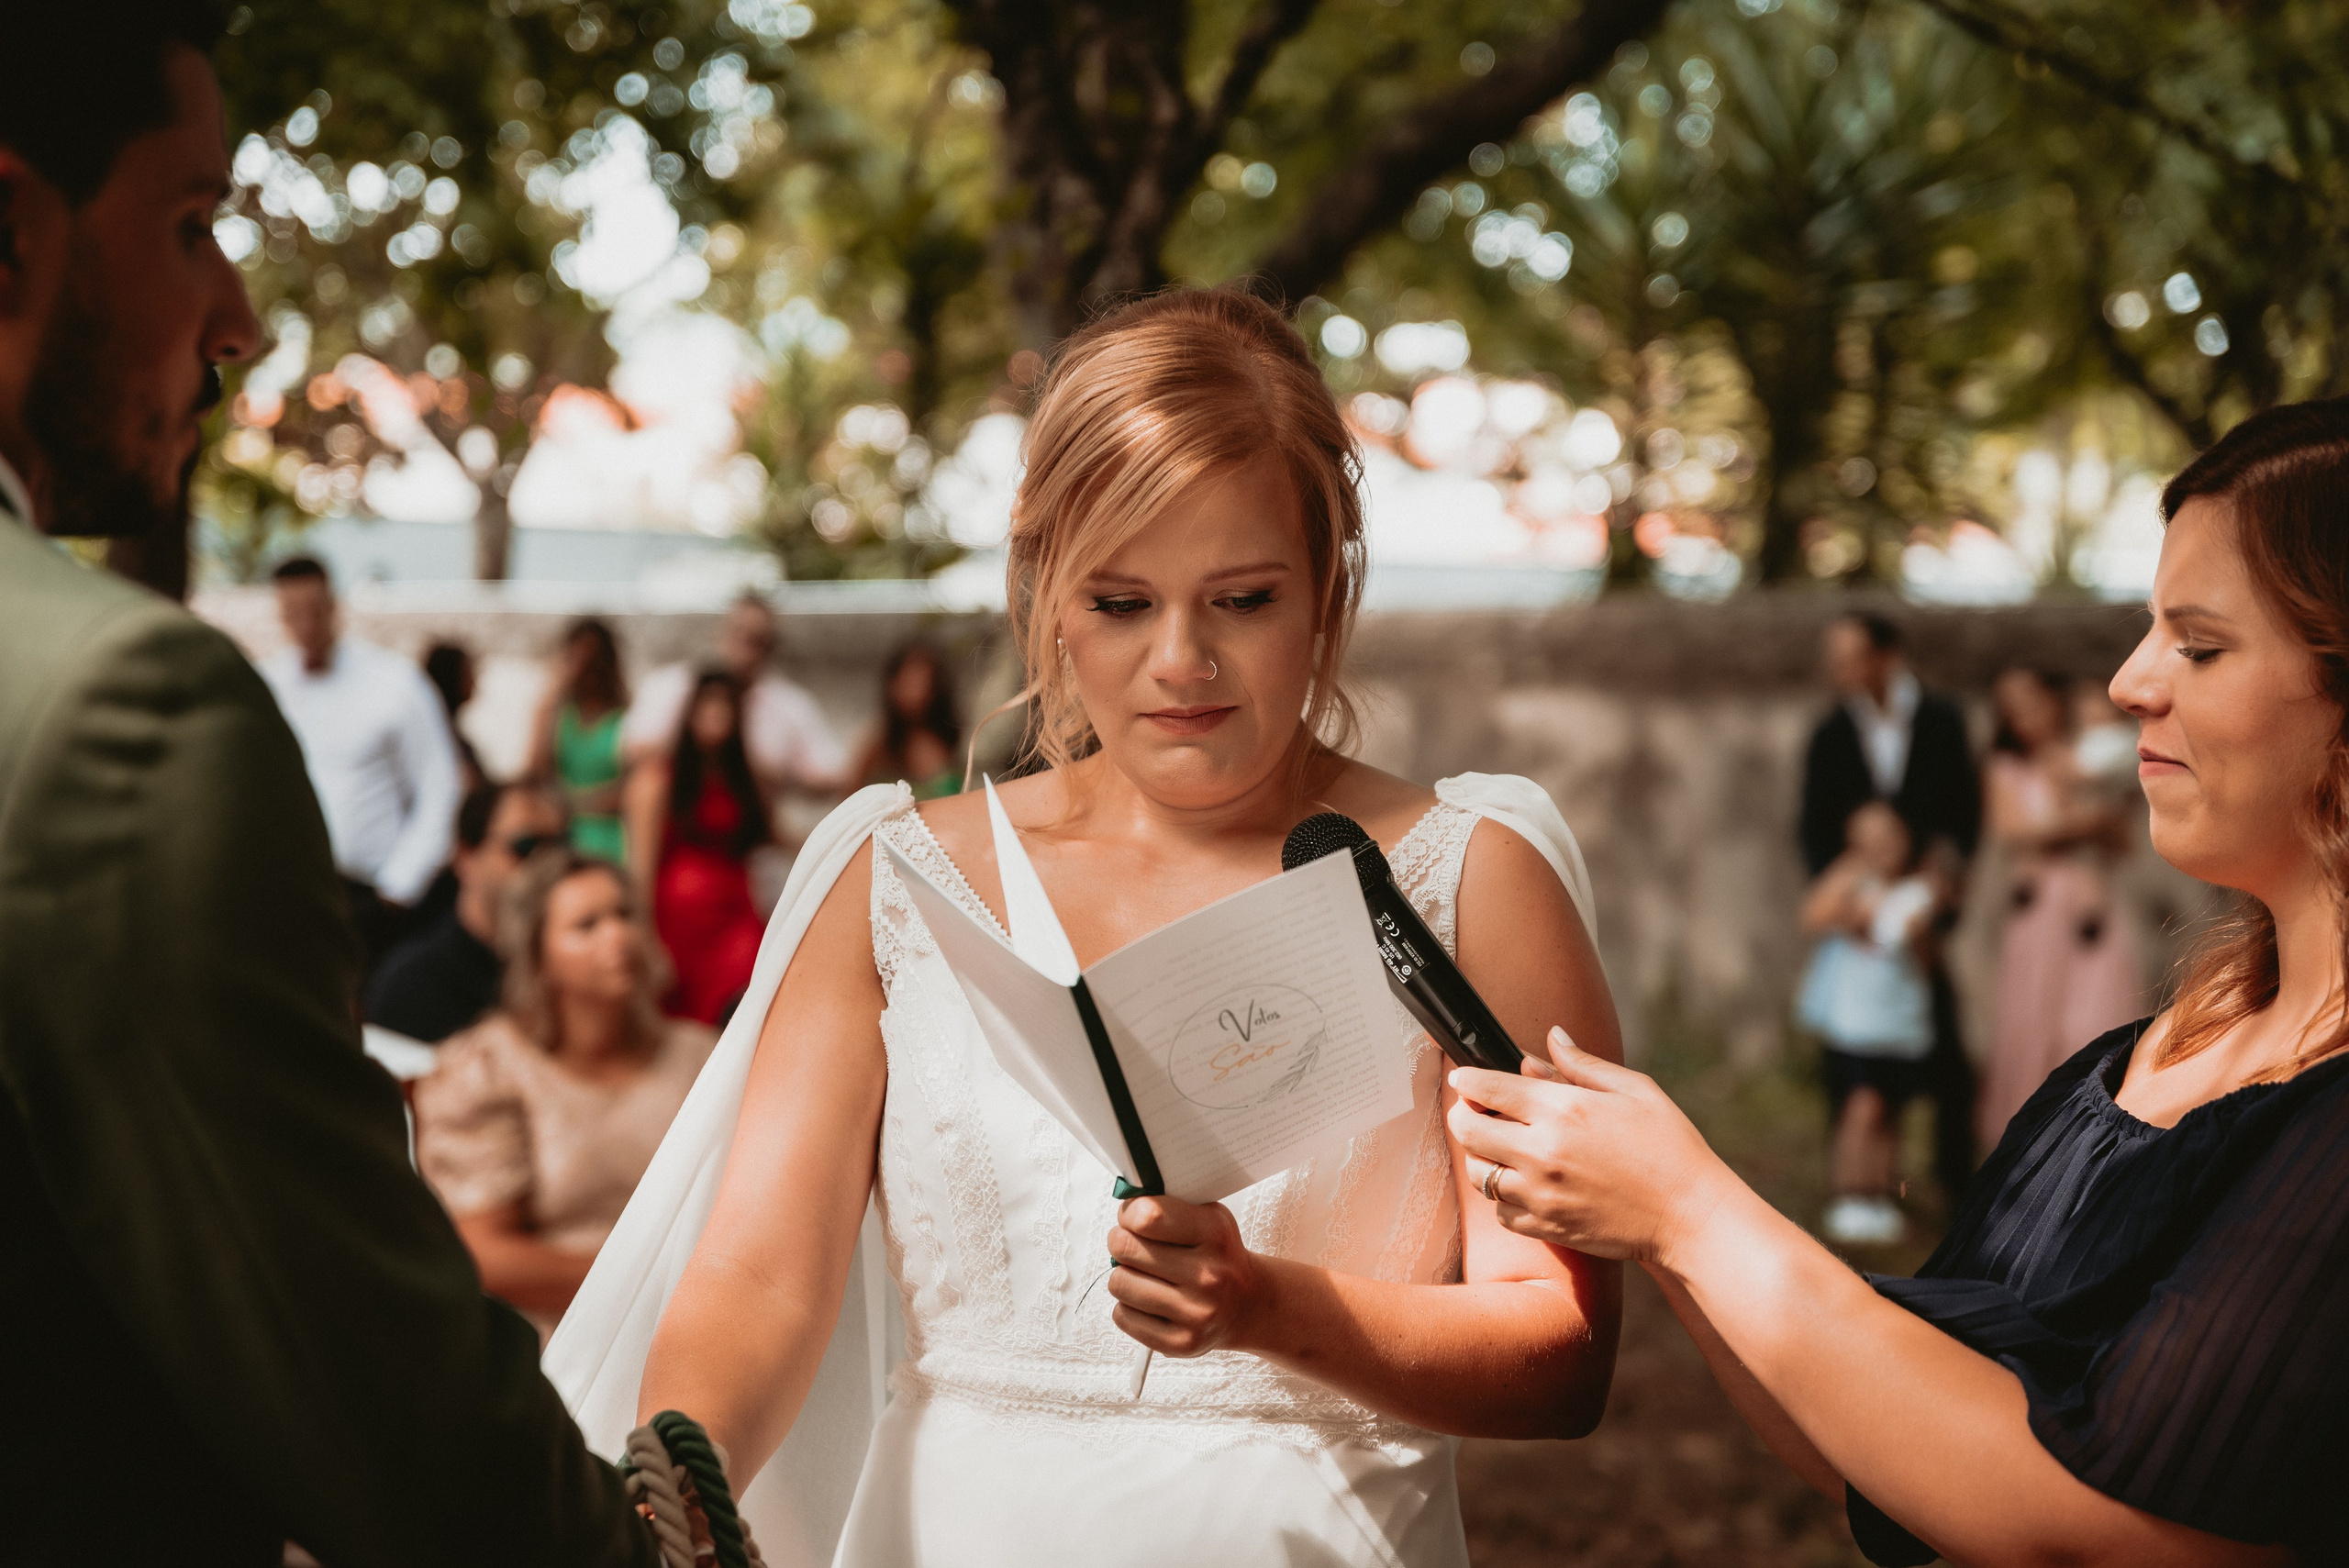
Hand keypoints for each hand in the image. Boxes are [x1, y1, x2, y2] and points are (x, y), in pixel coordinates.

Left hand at [1105, 1196, 1267, 1358]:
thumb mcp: (1206, 1216)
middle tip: (1134, 1247)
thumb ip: (1167, 1204)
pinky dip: (1129, 1306)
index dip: (1130, 1214)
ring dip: (1125, 1276)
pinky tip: (1151, 1301)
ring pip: (1119, 1283)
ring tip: (1146, 1276)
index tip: (1135, 1219)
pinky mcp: (1180, 1343)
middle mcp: (1209, 1275)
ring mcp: (1196, 1313)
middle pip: (1125, 1248)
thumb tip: (1124, 1203)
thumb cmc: (1217, 1255)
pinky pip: (1123, 1316)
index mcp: (1214, 1234)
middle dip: (1122, 1243)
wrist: (1247, 1303)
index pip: (1147, 1216)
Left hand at [1447, 1027, 1733, 1265]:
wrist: (1690, 1216)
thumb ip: (1582, 1065)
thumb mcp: (1634, 1091)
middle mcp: (1542, 1152)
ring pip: (1478, 1173)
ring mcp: (1540, 1194)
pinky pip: (1500, 1211)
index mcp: (1563, 1110)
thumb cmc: (1670, 1147)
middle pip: (1468, 1131)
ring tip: (1502, 1147)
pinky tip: (1525, 1184)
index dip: (1467, 1080)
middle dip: (1464, 1116)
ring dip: (1481, 1156)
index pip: (1487, 1089)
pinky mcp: (1546, 1227)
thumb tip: (1551, 1037)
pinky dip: (1503, 1197)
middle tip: (1474, 1111)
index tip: (1463, 1079)